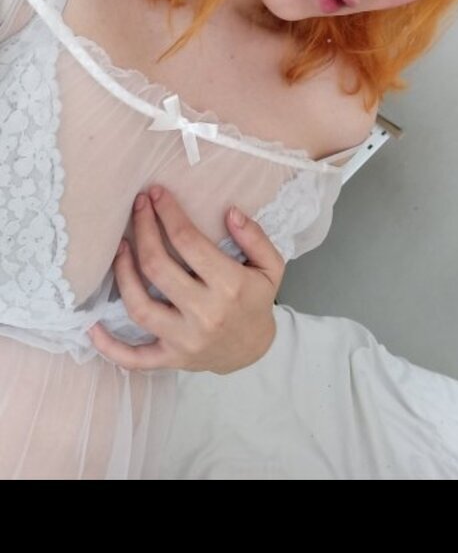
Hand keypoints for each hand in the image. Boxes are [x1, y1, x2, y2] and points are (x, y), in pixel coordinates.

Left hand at [88, 186, 284, 373]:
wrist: (255, 351)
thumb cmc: (256, 301)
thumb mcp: (271, 266)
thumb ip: (255, 237)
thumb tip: (230, 212)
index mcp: (230, 286)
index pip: (189, 242)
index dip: (168, 213)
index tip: (156, 194)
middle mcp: (205, 313)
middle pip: (158, 267)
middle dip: (144, 230)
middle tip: (138, 207)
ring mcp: (185, 340)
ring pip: (139, 305)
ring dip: (122, 273)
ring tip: (120, 247)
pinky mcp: (171, 359)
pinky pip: (134, 358)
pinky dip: (110, 346)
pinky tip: (91, 325)